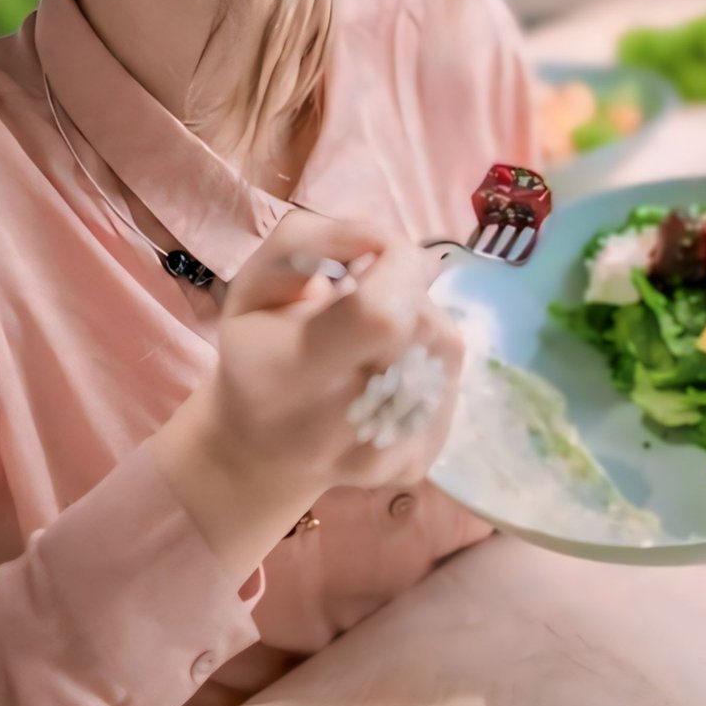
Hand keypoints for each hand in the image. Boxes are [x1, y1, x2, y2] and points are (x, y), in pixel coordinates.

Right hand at [214, 212, 462, 490]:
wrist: (261, 450)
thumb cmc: (258, 352)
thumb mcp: (255, 283)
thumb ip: (309, 241)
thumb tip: (386, 239)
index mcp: (290, 375)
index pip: (383, 315)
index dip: (396, 267)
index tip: (372, 258)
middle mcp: (338, 426)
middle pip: (423, 327)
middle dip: (406, 292)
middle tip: (368, 300)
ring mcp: (383, 455)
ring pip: (445, 350)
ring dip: (421, 324)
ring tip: (374, 337)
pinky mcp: (415, 465)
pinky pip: (450, 382)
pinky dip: (428, 361)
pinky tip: (389, 369)